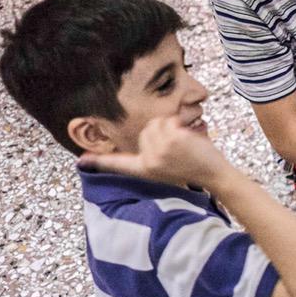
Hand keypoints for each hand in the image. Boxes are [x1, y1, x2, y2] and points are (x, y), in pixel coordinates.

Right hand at [76, 114, 226, 187]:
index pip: (118, 164)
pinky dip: (180, 124)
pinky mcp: (171, 140)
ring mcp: (158, 150)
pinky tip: (189, 138)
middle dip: (162, 132)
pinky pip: (169, 120)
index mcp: (144, 170)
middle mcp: (147, 161)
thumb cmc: (194, 169)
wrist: (215, 176)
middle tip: (179, 148)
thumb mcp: (165, 167)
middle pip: (145, 130)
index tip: (81, 161)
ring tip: (184, 144)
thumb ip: (152, 155)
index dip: (99, 162)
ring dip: (171, 126)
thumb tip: (145, 140)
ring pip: (156, 123)